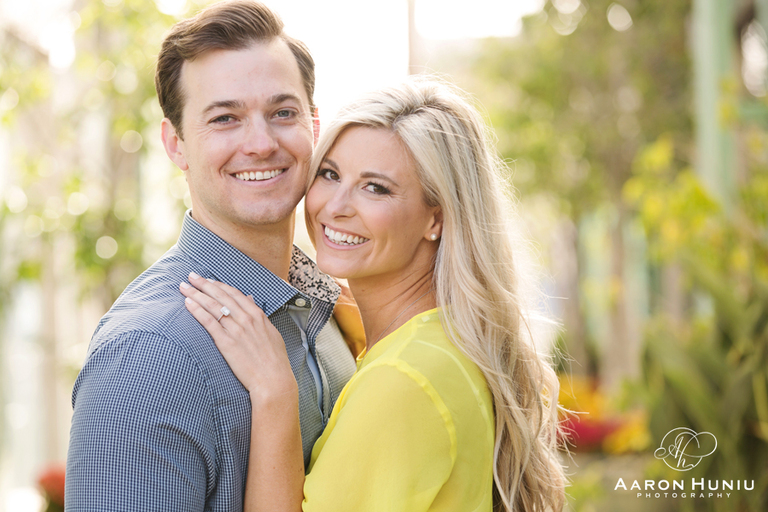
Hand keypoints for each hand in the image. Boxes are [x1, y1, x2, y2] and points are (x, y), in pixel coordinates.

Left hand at [180, 273, 296, 404]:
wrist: (273, 380)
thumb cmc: (274, 360)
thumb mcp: (271, 332)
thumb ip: (258, 315)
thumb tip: (249, 300)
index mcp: (257, 315)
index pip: (234, 293)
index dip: (219, 285)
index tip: (208, 279)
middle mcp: (246, 318)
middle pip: (221, 295)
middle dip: (204, 283)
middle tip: (191, 275)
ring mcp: (236, 330)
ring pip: (212, 306)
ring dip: (196, 293)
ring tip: (184, 286)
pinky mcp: (226, 343)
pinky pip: (208, 322)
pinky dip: (197, 310)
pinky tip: (187, 303)